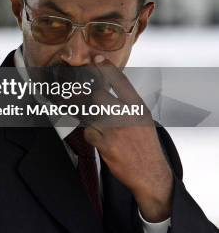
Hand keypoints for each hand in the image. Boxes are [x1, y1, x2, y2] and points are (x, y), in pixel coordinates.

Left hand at [84, 55, 173, 221]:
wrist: (151, 174)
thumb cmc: (145, 145)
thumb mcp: (143, 120)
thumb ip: (127, 104)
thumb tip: (105, 90)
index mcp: (138, 108)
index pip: (121, 82)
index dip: (107, 69)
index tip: (96, 59)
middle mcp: (128, 117)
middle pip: (98, 96)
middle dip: (88, 97)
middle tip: (82, 96)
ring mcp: (116, 131)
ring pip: (90, 113)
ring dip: (87, 116)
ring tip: (94, 120)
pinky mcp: (106, 144)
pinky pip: (89, 132)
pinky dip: (90, 134)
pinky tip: (99, 138)